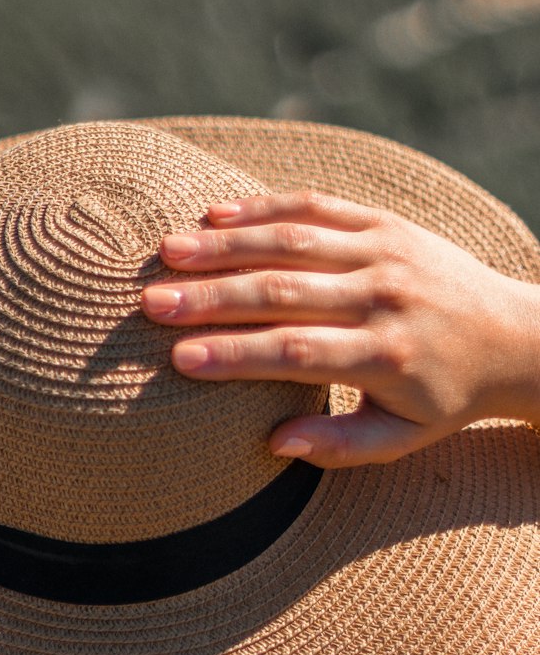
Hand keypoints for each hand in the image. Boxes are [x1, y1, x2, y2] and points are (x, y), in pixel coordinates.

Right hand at [141, 192, 539, 467]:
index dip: (236, 354)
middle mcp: (386, 297)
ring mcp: (386, 252)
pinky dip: (265, 208)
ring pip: (294, 242)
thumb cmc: (443, 398)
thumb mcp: (401, 440)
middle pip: (285, 292)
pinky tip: (214, 213)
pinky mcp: (385, 223)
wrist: (513, 336)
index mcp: (386, 356)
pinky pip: (317, 207)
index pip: (298, 352)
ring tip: (167, 252)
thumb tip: (274, 444)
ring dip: (226, 244)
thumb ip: (338, 447)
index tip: (181, 358)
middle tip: (152, 302)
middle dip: (212, 297)